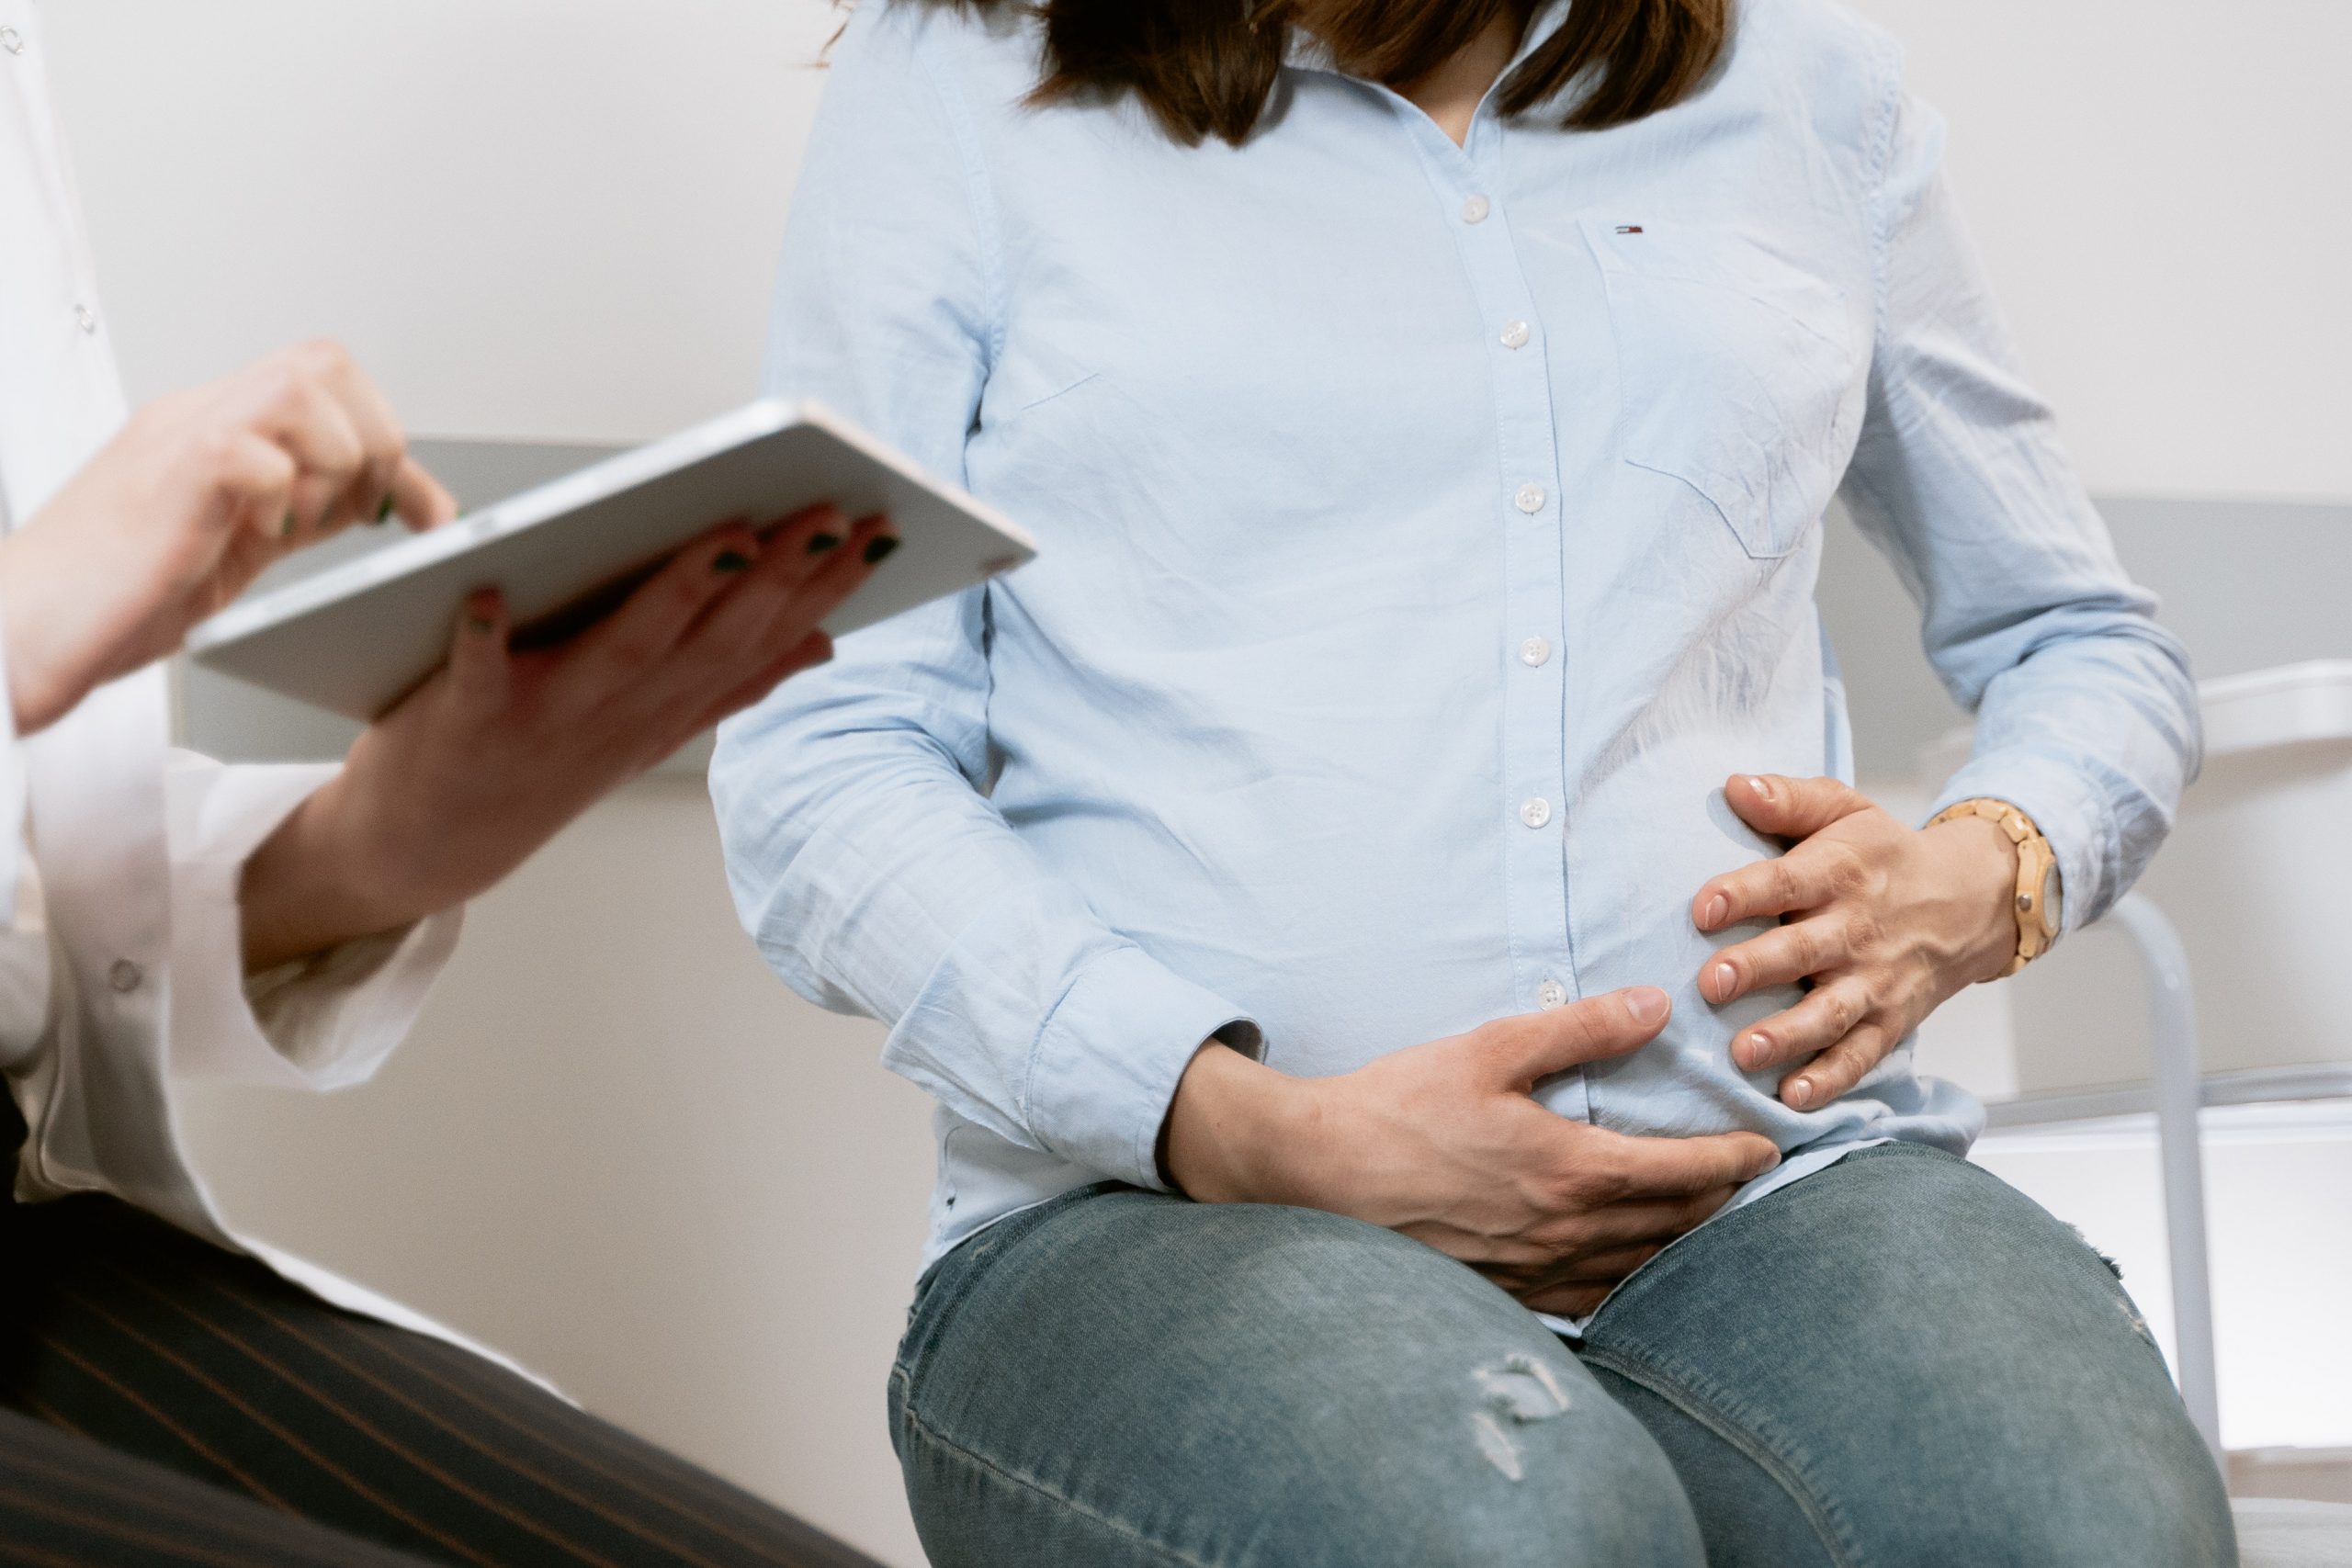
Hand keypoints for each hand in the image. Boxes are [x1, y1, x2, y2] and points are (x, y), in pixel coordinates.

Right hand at [0, 341, 452, 734]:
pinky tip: (261, 534)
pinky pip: (253, 449)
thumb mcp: (233, 545)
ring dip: (335, 462)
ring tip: (304, 524)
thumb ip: (298, 512)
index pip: (330, 387)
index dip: (394, 442)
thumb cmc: (110, 598)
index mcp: (216, 429)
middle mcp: (197, 418)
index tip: (427, 515)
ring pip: (302, 388)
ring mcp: (177, 440)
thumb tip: (375, 502)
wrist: (18, 631)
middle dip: (374, 439)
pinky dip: (283, 493)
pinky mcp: (166, 479)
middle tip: (359, 513)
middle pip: (325, 361)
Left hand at [238, 507, 893, 968]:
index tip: (878, 531)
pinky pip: (473, 676)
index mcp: (666, 709)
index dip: (824, 589)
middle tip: (831, 512)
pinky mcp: (463, 720)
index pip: (762, 639)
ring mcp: (547, 718)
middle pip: (714, 637)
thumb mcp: (650, 731)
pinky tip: (487, 590)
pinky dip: (480, 638)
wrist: (423, 849)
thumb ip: (731, 685)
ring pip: (627, 649)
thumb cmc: (536, 767)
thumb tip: (823, 642)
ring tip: (730, 534)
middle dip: (779, 574)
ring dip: (680, 593)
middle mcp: (621, 714)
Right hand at [1164, 988, 1782, 1316]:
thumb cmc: (1399, 1106)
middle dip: (1721, 1202)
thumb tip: (1652, 1006)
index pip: (1685, 1174)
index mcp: (1572, 1170)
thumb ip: (1579, 1029)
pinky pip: (1589, 1297)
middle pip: (1673, 1226)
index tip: (1768, 1149)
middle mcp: (1566, 1230)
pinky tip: (1630, 1268)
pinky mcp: (1504, 1289)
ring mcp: (1536, 1270)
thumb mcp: (1489, 1049)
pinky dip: (1627, 1280)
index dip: (1735, 1162)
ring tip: (1707, 1222)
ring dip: (1683, 1245)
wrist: (1318, 1173)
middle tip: (1750, 1181)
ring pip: (1638, 1268)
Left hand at [1692, 774, 2018, 1110]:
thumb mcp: (1845, 810)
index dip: (1744, 894)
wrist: (1970, 898)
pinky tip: (1793, 1097)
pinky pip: (1860, 1055)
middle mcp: (1856, 929)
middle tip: (1710, 983)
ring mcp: (1875, 981)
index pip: (1786, 882)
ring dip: (1788, 1034)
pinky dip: (1830, 1079)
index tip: (1702, 909)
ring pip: (1829, 1012)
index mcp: (1839, 872)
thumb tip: (1734, 786)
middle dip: (1757, 969)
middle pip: (1802, 951)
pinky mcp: (1890, 1021)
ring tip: (1744, 1052)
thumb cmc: (1883, 855)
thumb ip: (1789, 799)